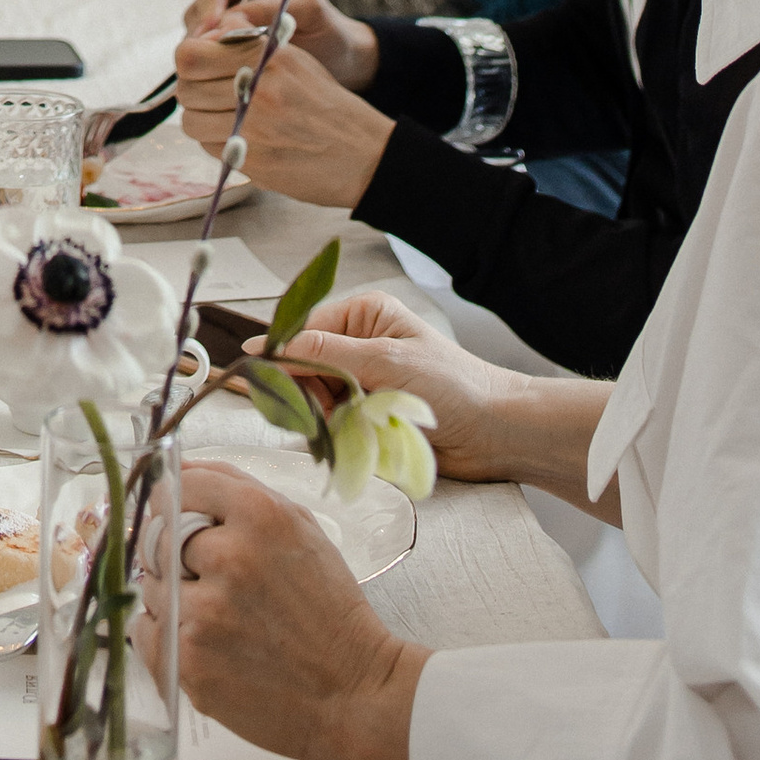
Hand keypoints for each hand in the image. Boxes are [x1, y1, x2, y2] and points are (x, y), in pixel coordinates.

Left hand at [153, 464, 425, 759]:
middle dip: (177, 553)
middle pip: (160, 536)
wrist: (354, 694)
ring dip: (174, 597)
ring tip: (219, 617)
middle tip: (209, 576)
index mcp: (259, 516)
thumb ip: (237, 488)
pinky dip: (164, 634)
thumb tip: (177, 467)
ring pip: (152, 586)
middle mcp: (227, 559)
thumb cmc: (329, 610)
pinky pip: (145, 632)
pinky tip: (201, 641)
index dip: (178, 501)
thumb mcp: (299, 527)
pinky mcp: (190, 665)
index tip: (182, 516)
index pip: (180, 484)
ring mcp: (205, 616)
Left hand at [174, 21, 392, 208]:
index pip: (192, 54)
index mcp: (267, 57)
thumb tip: (204, 41)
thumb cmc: (326, 103)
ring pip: (192, 121)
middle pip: (186, 88)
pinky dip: (218, 142)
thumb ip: (249, 46)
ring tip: (222, 117)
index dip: (189, 59)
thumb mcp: (293, 59)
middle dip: (192, 90)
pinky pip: (212, 148)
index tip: (199, 63)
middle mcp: (257, 91)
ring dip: (201, 118)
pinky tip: (240, 137)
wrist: (364, 153)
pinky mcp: (254, 162)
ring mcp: (253, 130)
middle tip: (206, 92)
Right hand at [183, 0, 375, 87]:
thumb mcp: (305, 10)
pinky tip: (225, 81)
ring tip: (224, 73)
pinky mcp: (226, 45)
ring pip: (197, 34)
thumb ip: (267, 11)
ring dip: (207, 54)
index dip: (208, 9)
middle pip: (198, 9)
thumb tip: (227, 24)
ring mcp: (226, 17)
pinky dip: (213, 67)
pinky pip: (207, 54)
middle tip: (215, 61)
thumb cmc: (328, 29)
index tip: (213, 34)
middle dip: (204, 36)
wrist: (342, 57)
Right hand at [263, 292, 541, 485]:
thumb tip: (261, 343)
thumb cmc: (452, 385)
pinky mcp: (371, 418)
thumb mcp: (384, 360)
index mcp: (362, 315)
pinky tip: (364, 443)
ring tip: (360, 430)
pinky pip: (337, 427)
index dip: (286, 359)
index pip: (303, 331)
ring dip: (331, 422)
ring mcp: (365, 383)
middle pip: (306, 370)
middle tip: (333, 414)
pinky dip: (345, 438)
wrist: (497, 433)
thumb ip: (322, 353)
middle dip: (313, 396)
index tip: (271, 385)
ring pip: (318, 403)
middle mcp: (359, 345)